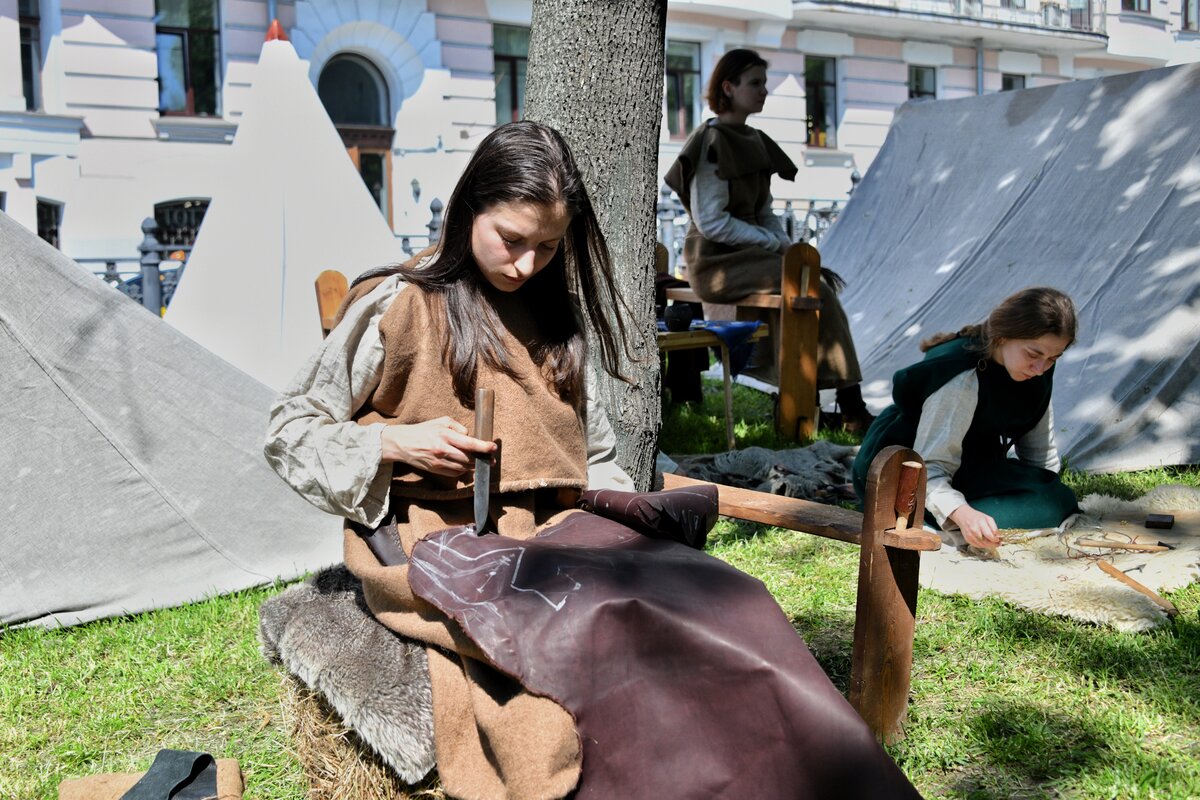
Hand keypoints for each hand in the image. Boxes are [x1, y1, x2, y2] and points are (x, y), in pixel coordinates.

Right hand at [380, 417, 495, 477]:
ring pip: (463, 467)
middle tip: (491, 459)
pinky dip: (463, 470)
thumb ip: (458, 427)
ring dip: (474, 466)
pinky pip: (455, 473)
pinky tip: (467, 467)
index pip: (469, 443)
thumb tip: (470, 436)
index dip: (484, 447)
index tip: (493, 448)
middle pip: (469, 458)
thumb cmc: (424, 430)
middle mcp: (443, 450)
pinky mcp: (436, 470)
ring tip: (481, 463)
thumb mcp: (441, 422)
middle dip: (482, 459)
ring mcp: (439, 462)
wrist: (403, 443)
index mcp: (445, 435)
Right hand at [948, 503, 1000, 548]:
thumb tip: (997, 536)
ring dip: (988, 546)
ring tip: (992, 544)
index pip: (989, 535)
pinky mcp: (967, 539)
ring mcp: (970, 535)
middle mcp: (974, 529)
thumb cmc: (977, 517)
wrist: (964, 516)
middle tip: (997, 544)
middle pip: (985, 542)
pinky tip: (985, 543)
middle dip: (993, 544)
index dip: (995, 539)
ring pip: (981, 545)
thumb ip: (994, 527)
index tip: (998, 540)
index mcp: (980, 523)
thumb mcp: (988, 518)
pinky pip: (977, 545)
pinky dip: (982, 546)